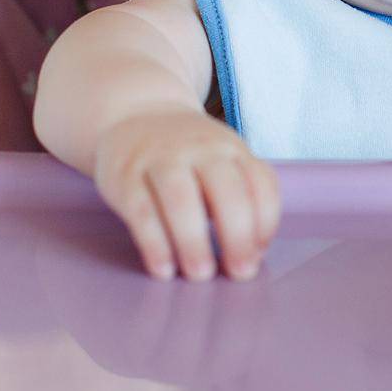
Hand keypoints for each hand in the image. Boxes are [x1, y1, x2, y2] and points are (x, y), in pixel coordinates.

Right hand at [93, 111, 280, 280]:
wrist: (134, 115)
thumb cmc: (188, 154)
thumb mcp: (222, 160)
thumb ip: (241, 195)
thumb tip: (253, 252)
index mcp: (231, 148)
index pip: (260, 183)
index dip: (266, 222)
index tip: (258, 255)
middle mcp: (200, 149)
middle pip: (227, 191)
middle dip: (238, 236)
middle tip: (240, 273)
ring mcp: (160, 158)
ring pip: (181, 200)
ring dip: (194, 242)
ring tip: (201, 275)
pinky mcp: (125, 174)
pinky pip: (142, 211)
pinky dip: (154, 244)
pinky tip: (164, 269)